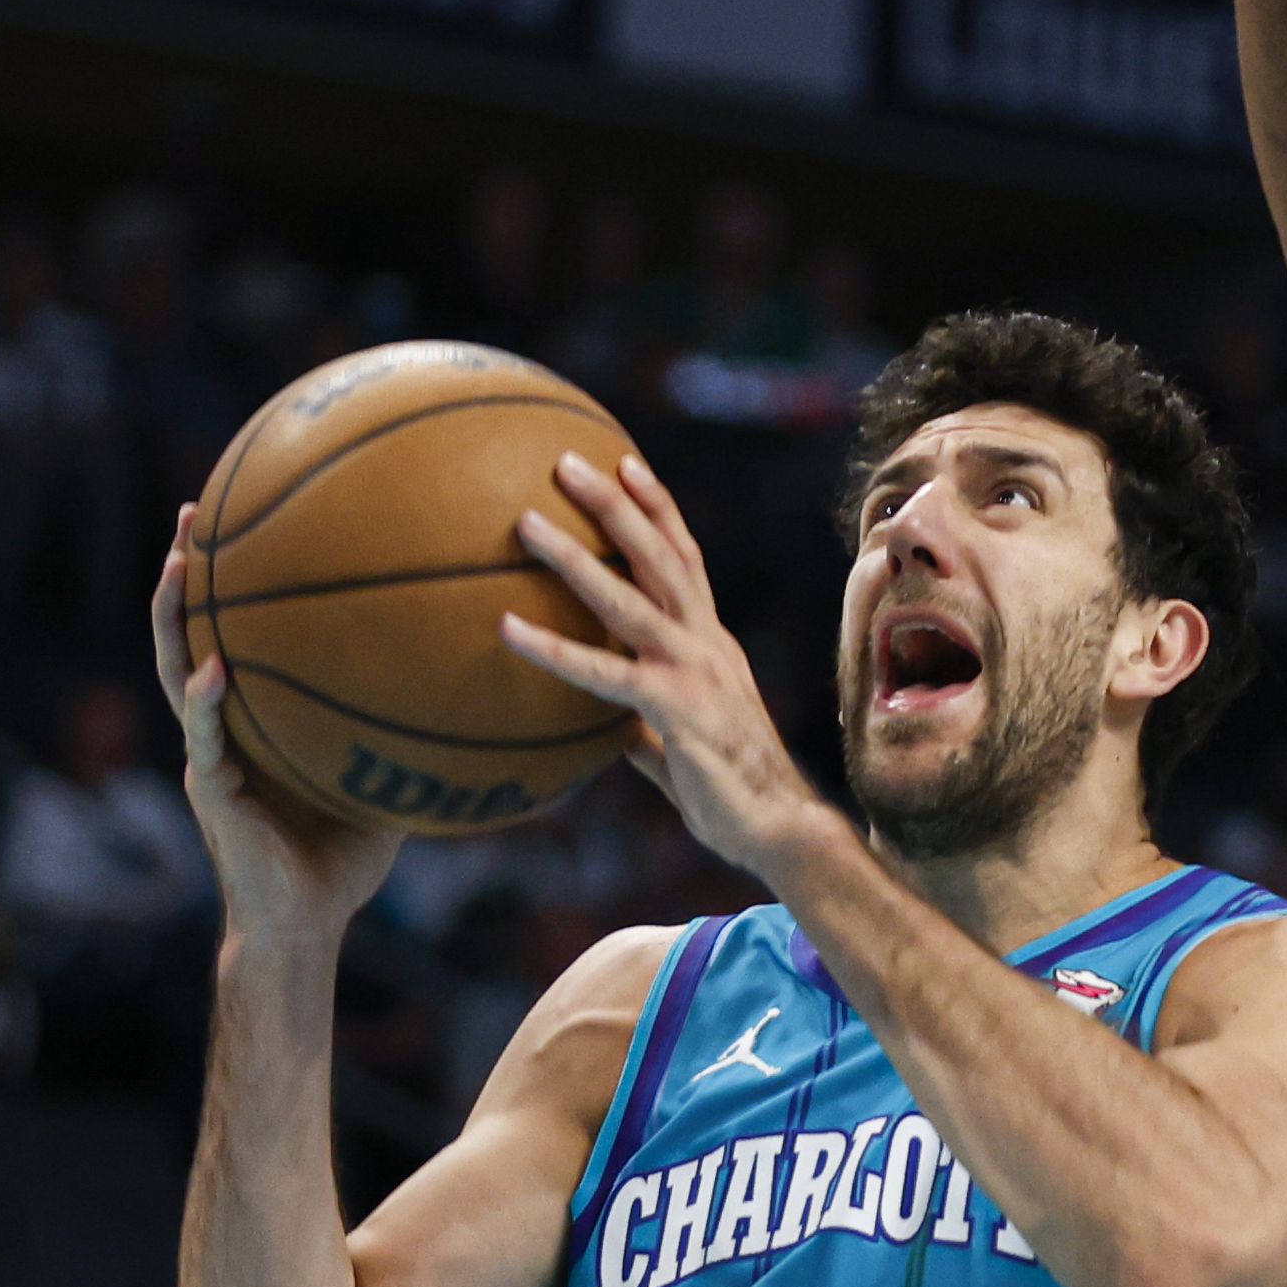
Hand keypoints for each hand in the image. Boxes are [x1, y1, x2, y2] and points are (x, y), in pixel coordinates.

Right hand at [153, 508, 402, 938]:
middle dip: (188, 570)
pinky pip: (204, 739)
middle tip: (193, 510)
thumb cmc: (343, 857)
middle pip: (189, 630)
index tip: (242, 511)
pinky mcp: (211, 792)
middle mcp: (221, 727)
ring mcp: (209, 756)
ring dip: (174, 617)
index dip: (231, 577)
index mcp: (253, 717)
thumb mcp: (384, 775)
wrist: (304, 926)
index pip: (233, 628)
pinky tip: (213, 672)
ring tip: (182, 564)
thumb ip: (409, 726)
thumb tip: (481, 681)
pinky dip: (205, 703)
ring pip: (175, 671)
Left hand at [504, 453, 843, 888]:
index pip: (684, 557)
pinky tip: (507, 628)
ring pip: (630, 595)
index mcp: (709, 642)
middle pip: (661, 553)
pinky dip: (555, 648)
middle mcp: (705, 641)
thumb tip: (606, 725)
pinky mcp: (676, 706)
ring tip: (525, 521)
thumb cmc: (731, 791)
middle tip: (566, 459)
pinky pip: (605, 671)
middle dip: (616, 502)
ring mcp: (694, 669)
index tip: (624, 463)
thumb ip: (641, 724)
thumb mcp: (679, 742)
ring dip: (575, 554)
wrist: (778, 828)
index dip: (656, 508)